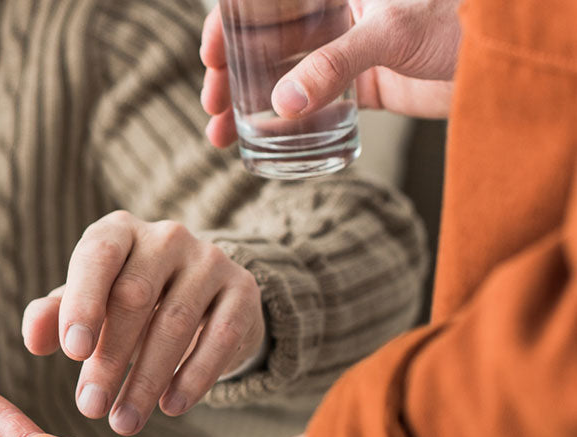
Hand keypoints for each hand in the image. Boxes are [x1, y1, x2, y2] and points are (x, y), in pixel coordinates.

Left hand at [21, 211, 264, 434]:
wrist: (201, 296)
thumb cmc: (124, 299)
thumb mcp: (86, 303)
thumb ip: (54, 317)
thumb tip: (34, 340)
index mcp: (119, 231)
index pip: (98, 257)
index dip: (83, 303)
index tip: (73, 353)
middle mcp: (166, 236)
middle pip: (135, 296)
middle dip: (110, 358)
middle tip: (91, 407)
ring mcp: (209, 260)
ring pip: (176, 322)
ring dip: (147, 379)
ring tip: (124, 421)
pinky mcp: (242, 290)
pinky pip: (219, 336)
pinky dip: (194, 376)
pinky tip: (172, 407)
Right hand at [201, 0, 461, 146]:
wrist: (507, 59)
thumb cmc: (457, 19)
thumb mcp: (390, 33)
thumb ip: (334, 65)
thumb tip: (281, 107)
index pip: (266, 3)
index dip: (230, 27)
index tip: (209, 57)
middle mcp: (335, 16)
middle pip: (266, 44)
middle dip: (231, 75)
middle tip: (212, 106)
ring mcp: (348, 52)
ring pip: (284, 77)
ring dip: (250, 105)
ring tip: (222, 135)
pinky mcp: (365, 86)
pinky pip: (315, 106)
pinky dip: (288, 125)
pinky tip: (263, 142)